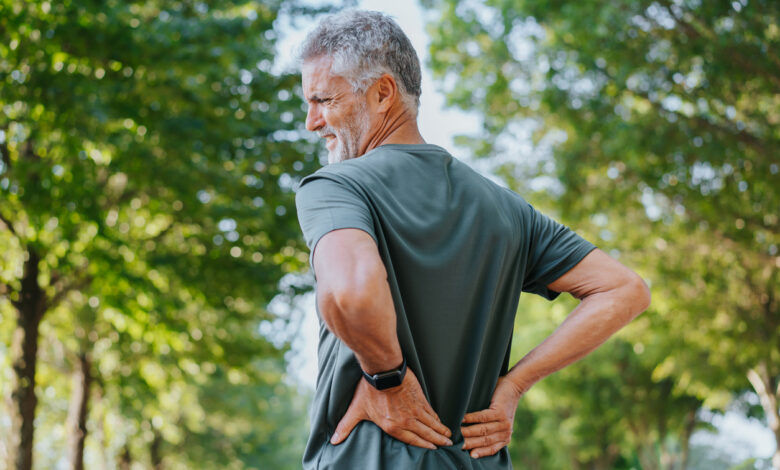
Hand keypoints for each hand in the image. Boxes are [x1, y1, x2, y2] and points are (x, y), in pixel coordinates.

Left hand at [331, 368, 452, 448]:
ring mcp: (415, 410)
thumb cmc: (369, 390)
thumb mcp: (356, 410)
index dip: (423, 445)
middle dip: (437, 440)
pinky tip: (441, 419)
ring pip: (431, 423)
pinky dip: (437, 417)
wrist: (383, 370)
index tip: (432, 448)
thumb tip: (333, 440)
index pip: (412, 440)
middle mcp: (406, 421)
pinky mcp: (420, 398)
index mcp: (392, 427)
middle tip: (447, 444)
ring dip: (440, 430)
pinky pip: (431, 411)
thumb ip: (346, 426)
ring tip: (449, 435)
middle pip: (425, 434)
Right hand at [461, 376, 523, 457]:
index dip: (480, 452)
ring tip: (457, 433)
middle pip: (485, 441)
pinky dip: (471, 418)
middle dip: (470, 444)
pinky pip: (483, 417)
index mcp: (505, 437)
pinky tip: (462, 419)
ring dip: (468, 432)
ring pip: (483, 430)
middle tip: (458, 446)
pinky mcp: (500, 412)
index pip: (491, 448)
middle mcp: (506, 432)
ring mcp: (504, 422)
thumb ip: (489, 431)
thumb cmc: (501, 404)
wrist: (513, 387)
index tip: (469, 455)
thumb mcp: (498, 422)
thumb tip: (469, 437)